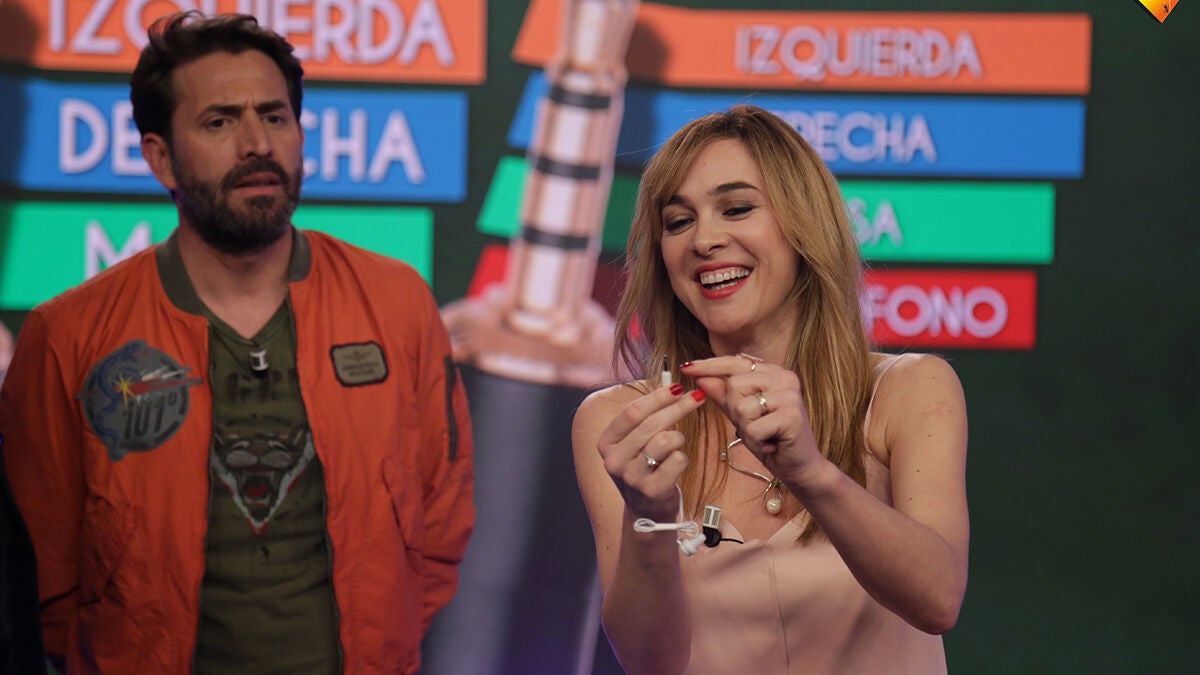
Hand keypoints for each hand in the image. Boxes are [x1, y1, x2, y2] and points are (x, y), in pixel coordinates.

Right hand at [595, 384, 706, 520]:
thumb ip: (645, 416)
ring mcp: (631, 478)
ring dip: (679, 438)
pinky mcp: (652, 490)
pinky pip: (678, 460)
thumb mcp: (634, 442)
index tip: (678, 387)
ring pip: (666, 440)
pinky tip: (676, 464)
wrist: (647, 508)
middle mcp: (614, 461)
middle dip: (678, 407)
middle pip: (650, 424)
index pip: (632, 412)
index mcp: (606, 443)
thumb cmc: (645, 466)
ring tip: (676, 445)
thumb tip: (672, 385)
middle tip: (698, 397)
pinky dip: (683, 457)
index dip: (657, 397)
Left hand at [681, 354, 823, 486]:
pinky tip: (772, 444)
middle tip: (756, 426)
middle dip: (735, 411)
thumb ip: (723, 395)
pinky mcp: (791, 415)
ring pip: (742, 406)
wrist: (799, 467)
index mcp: (773, 372)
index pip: (735, 362)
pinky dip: (756, 442)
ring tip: (764, 435)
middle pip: (734, 385)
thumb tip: (700, 377)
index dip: (709, 366)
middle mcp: (784, 377)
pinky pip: (753, 427)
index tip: (685, 367)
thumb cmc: (770, 438)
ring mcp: (790, 395)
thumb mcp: (741, 415)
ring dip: (746, 429)